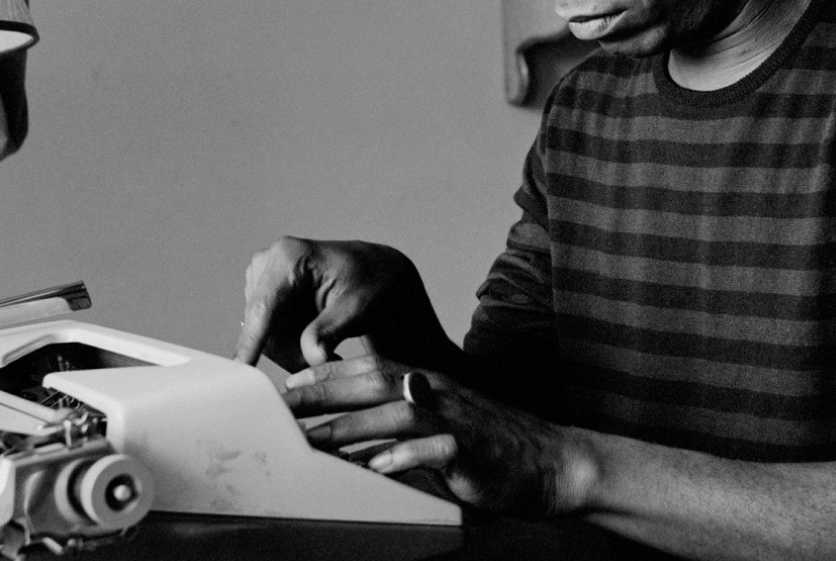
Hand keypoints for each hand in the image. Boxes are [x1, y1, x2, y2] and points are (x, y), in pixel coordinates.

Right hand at [234, 237, 450, 372]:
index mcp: (289, 258)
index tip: (240, 371)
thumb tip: (311, 357)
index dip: (251, 342)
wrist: (380, 276)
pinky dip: (293, 345)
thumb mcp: (358, 308)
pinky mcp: (264, 296)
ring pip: (264, 336)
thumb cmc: (374, 284)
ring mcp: (263, 280)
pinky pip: (268, 336)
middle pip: (263, 328)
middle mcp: (268, 264)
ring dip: (294, 351)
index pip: (263, 309)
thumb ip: (330, 330)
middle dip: (292, 352)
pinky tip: (318, 340)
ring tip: (330, 348)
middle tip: (329, 359)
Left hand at [285, 355, 591, 517]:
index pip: (370, 368)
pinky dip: (405, 456)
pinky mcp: (473, 451)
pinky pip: (435, 450)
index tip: (287, 385)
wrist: (552, 463)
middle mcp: (438, 394)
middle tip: (282, 408)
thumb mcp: (440, 429)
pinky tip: (379, 467)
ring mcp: (457, 420)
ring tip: (313, 442)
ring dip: (352, 427)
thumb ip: (400, 427)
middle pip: (374, 383)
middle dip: (324, 394)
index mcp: (427, 384)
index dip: (327, 374)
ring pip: (397, 414)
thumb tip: (350, 442)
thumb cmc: (490, 449)